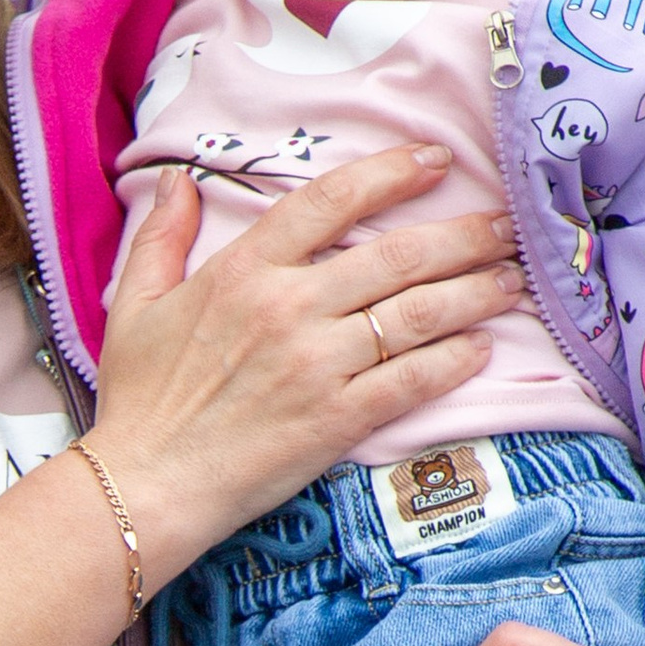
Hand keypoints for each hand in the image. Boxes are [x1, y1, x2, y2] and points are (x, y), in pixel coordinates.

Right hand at [90, 153, 517, 586]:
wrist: (144, 485)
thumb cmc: (139, 401)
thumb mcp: (133, 306)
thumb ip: (160, 238)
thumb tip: (177, 182)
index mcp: (242, 271)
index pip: (331, 202)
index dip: (391, 174)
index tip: (435, 161)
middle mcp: (288, 308)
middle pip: (396, 255)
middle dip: (462, 236)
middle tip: (505, 226)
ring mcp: (317, 364)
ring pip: (416, 313)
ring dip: (474, 292)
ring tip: (511, 281)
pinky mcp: (336, 419)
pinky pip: (411, 380)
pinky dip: (453, 361)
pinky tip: (482, 348)